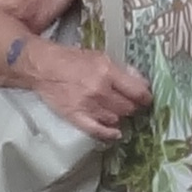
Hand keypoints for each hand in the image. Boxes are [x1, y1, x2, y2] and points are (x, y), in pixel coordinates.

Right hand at [20, 38, 153, 140]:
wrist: (45, 68)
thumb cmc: (72, 60)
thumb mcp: (100, 57)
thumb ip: (120, 70)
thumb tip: (139, 80)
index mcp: (107, 72)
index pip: (136, 91)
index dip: (145, 97)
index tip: (147, 99)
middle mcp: (100, 91)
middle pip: (127, 107)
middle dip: (132, 107)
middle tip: (132, 105)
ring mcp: (88, 106)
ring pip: (115, 119)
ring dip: (119, 117)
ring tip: (118, 112)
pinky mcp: (77, 117)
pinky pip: (97, 130)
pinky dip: (109, 133)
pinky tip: (116, 133)